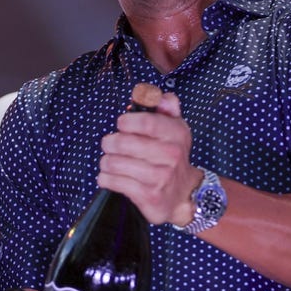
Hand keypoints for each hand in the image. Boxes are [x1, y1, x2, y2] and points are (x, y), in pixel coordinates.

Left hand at [98, 90, 201, 225]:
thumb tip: (152, 93)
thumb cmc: (172, 157)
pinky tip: (110, 176)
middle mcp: (171, 155)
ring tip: (110, 161)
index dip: (126, 121)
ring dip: (106, 161)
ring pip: (114, 163)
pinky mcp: (149, 196)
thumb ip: (165, 107)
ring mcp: (160, 177)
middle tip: (109, 144)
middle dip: (109, 142)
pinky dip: (105, 178)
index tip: (121, 124)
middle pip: (124, 142)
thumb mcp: (175, 128)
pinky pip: (114, 182)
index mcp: (177, 134)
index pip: (147, 122)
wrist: (184, 193)